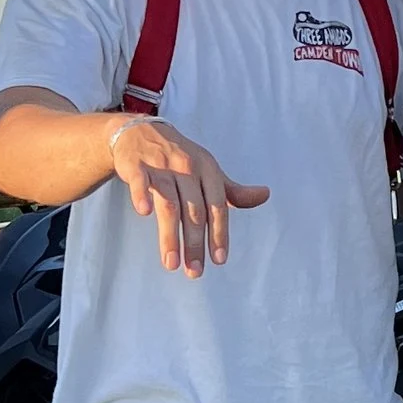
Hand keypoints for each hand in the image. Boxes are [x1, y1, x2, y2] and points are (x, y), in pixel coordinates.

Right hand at [106, 116, 269, 273]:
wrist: (140, 131)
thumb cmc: (179, 157)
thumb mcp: (208, 171)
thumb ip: (232, 190)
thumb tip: (265, 195)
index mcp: (208, 169)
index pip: (218, 207)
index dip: (219, 234)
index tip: (219, 259)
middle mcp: (187, 166)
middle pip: (194, 211)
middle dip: (195, 243)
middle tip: (194, 271)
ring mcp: (161, 165)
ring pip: (168, 204)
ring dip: (170, 235)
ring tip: (171, 264)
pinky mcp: (136, 165)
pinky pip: (140, 181)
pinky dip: (141, 195)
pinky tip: (143, 213)